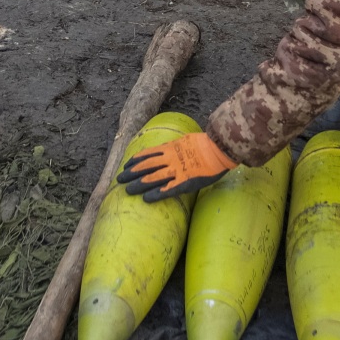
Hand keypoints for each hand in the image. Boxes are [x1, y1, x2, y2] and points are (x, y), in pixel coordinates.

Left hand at [116, 132, 235, 201]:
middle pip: (145, 166)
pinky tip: (146, 199)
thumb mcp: (188, 140)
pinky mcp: (185, 182)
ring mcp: (176, 171)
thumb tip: (172, 147)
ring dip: (138, 184)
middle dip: (131, 173)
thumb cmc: (208, 144)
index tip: (126, 165)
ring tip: (127, 190)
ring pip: (152, 178)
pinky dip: (156, 194)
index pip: (148, 154)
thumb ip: (178, 146)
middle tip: (119, 179)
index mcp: (171, 148)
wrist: (220, 149)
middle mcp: (170, 159)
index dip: (135, 160)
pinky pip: (168, 189)